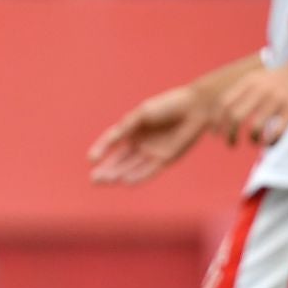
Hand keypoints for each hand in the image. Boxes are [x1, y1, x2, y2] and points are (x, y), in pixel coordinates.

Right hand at [88, 84, 211, 185]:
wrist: (196, 107)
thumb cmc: (168, 105)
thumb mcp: (142, 114)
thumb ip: (126, 127)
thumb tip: (109, 140)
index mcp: (132, 129)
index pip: (111, 142)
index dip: (101, 149)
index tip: (92, 158)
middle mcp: (140, 142)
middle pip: (119, 160)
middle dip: (107, 169)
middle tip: (94, 178)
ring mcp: (152, 152)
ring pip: (131, 167)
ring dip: (118, 174)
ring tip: (105, 180)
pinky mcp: (166, 160)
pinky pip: (149, 171)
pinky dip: (137, 177)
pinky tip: (125, 181)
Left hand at [213, 56, 287, 146]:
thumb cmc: (284, 75)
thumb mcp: (259, 77)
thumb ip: (243, 91)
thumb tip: (226, 113)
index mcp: (249, 81)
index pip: (223, 103)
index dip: (216, 121)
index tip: (216, 133)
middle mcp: (260, 89)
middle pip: (234, 116)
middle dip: (229, 134)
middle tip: (231, 143)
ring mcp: (277, 98)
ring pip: (255, 126)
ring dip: (252, 139)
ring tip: (254, 142)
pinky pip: (278, 130)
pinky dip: (271, 140)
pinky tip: (271, 142)